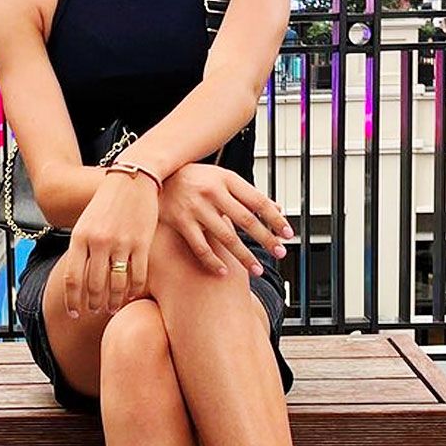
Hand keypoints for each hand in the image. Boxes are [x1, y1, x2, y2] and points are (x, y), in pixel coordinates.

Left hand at [61, 170, 160, 317]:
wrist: (132, 180)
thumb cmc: (106, 204)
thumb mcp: (85, 224)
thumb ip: (80, 249)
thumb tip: (77, 281)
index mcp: (80, 237)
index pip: (73, 279)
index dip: (72, 301)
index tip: (75, 314)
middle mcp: (99, 242)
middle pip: (94, 286)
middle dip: (94, 304)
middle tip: (95, 311)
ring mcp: (121, 243)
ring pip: (116, 284)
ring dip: (113, 302)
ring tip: (111, 308)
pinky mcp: (142, 243)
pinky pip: (137, 276)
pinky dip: (133, 291)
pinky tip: (130, 296)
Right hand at [158, 162, 294, 277]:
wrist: (157, 174)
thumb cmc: (196, 178)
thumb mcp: (224, 178)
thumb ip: (249, 194)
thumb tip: (278, 209)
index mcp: (227, 179)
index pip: (258, 201)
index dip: (275, 218)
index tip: (288, 234)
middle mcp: (212, 192)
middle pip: (246, 220)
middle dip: (266, 238)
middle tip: (280, 252)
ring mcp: (196, 208)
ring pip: (225, 237)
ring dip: (244, 256)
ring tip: (257, 269)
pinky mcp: (181, 222)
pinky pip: (200, 247)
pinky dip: (213, 261)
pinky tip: (224, 271)